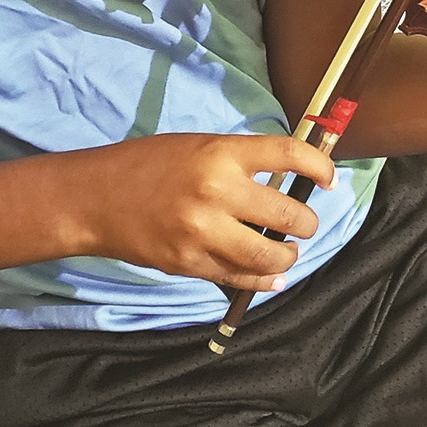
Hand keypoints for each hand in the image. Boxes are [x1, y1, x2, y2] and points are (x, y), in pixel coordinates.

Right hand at [73, 132, 334, 291]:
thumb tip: (287, 180)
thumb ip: (240, 164)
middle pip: (289, 214)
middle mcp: (216, 192)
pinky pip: (241, 278)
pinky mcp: (191, 264)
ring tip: (287, 250)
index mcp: (220, 154)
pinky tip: (272, 275)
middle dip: (306, 223)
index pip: (288, 155)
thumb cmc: (148, 165)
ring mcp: (203, 233)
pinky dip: (264, 279)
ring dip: (288, 255)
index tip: (330, 179)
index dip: (320, 167)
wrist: (96, 198)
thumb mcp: (198, 147)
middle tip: (304, 223)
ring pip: (270, 256)